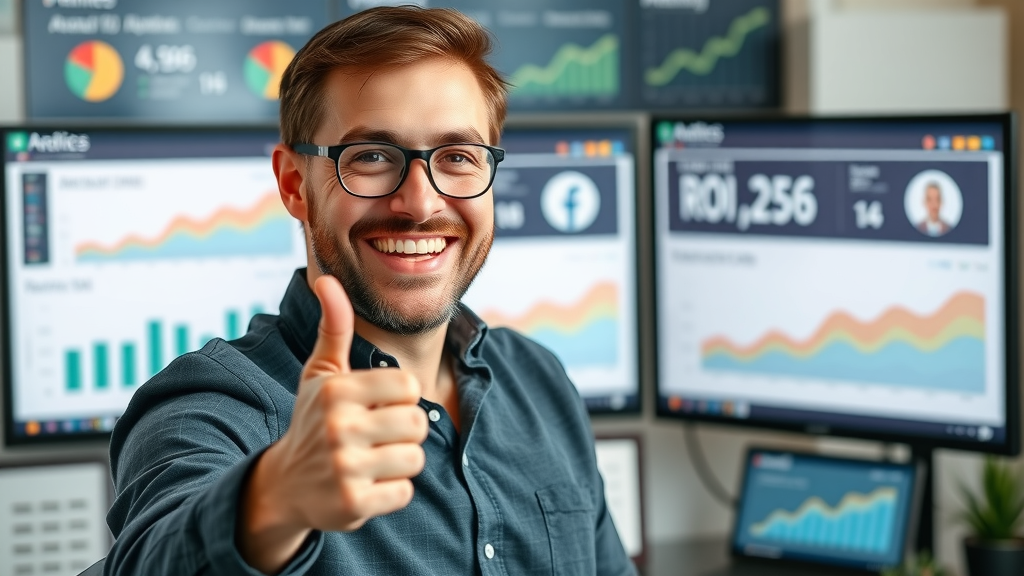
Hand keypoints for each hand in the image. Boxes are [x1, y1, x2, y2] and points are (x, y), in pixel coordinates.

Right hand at [238, 275, 427, 570]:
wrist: (283, 485)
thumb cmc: (313, 420)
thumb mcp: (321, 372)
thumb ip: (334, 327)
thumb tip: (326, 279)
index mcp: (337, 390)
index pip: (409, 385)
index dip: (400, 397)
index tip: (376, 405)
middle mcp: (339, 426)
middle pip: (419, 422)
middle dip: (405, 430)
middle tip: (377, 436)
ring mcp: (345, 467)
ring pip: (415, 458)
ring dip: (399, 461)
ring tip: (371, 459)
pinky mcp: (352, 504)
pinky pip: (404, 493)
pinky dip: (391, 492)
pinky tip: (366, 484)